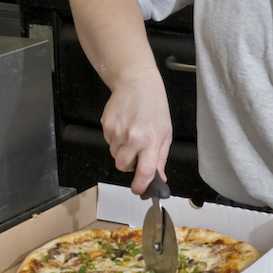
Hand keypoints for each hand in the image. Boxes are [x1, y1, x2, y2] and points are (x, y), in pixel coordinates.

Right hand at [100, 67, 172, 194]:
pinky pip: (109, 142)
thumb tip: (158, 178)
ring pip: (114, 154)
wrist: (137, 83)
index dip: (140, 186)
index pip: (145, 172)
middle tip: (137, 154)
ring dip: (122, 150)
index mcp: (151, 141)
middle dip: (128, 165)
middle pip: (122, 166)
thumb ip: (161, 158)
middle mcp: (132, 138)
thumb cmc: (154, 106)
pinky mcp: (106, 125)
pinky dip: (115, 139)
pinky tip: (124, 126)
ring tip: (132, 134)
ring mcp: (117, 132)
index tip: (139, 190)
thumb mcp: (165, 132)